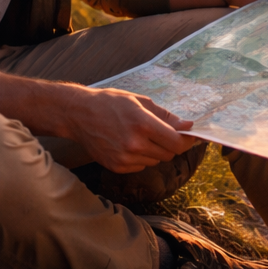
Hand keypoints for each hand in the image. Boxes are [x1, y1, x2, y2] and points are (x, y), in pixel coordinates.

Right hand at [68, 87, 195, 173]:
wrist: (78, 114)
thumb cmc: (110, 103)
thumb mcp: (140, 101)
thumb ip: (166, 116)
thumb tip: (187, 126)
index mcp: (143, 124)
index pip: (176, 142)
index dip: (186, 140)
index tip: (189, 136)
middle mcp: (135, 144)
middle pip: (168, 154)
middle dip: (170, 144)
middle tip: (161, 132)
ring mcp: (125, 158)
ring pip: (155, 161)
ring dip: (154, 151)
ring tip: (139, 135)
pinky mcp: (117, 167)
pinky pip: (141, 166)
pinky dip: (140, 157)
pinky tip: (128, 144)